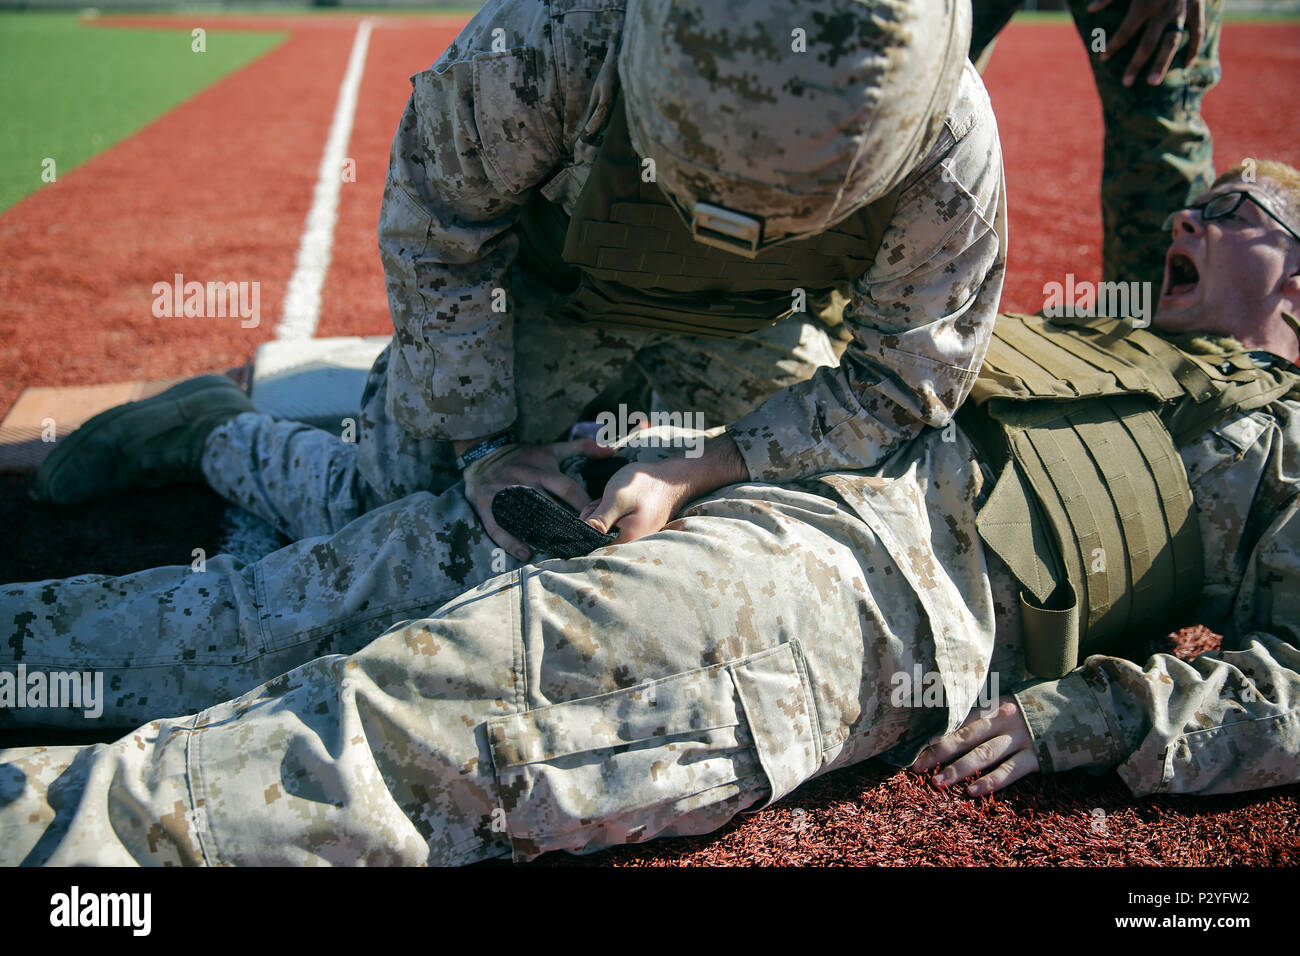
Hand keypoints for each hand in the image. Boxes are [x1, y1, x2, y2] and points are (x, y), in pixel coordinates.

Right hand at [461, 436, 615, 560]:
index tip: (598, 519)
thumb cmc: (524, 457)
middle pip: (550, 506)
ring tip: (560, 550)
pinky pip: (498, 526)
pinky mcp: (487, 506)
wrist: (484, 455)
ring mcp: (505, 495)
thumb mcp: (551, 449)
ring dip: (542, 535)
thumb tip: (613, 452)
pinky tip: (526, 554)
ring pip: (526, 518)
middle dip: (567, 524)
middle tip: (583, 541)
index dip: (584, 505)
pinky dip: (511, 541)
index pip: (568, 489)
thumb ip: (582, 448)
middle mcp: (525, 482)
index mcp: (542, 470)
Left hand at [582, 433, 748, 544]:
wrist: (672, 476)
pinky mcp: (633, 527)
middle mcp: (630, 543)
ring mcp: (633, 535)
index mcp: (625, 540)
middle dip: (593, 517)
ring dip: (601, 512)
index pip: (592, 543)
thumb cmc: (645, 485)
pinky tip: (617, 500)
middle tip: (606, 500)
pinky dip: (609, 510)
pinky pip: (612, 523)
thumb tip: (581, 537)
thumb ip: (598, 520)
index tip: (596, 509)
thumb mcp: (616, 498)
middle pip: (595, 536)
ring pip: (602, 527)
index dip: (586, 525)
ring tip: (613, 498)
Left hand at [912, 697, 1040, 796]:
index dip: (935, 733)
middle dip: (939, 752)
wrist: (1079, 709)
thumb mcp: (1008, 705)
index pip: (958, 720)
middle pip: (965, 736)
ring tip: (938, 783)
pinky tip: (973, 792)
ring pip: (984, 755)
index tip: (912, 744)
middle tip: (916, 767)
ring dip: (959, 769)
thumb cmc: (1034, 710)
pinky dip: (990, 782)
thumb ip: (984, 714)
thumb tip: (950, 725)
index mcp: (993, 706)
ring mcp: (1020, 738)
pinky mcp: (1036, 756)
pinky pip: (1009, 771)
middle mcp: (1003, 720)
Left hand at [1089, 0, 1204, 86]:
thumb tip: (1090, 10)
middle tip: (1126, 83)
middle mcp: (1163, 11)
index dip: (1112, 46)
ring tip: (1152, 82)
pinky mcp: (1197, 7)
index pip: (1125, 32)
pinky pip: (1197, 31)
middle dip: (1135, 64)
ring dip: (1163, 63)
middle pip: (1148, 44)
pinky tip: (1187, 63)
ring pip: (1172, 43)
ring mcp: (1182, 11)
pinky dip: (1194, 47)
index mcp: (1144, 4)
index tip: (1102, 58)